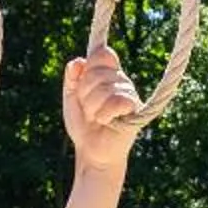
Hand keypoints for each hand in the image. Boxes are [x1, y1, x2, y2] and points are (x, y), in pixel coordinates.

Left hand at [62, 49, 143, 176]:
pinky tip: (106, 121)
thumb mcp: (71, 98)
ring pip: (105, 88)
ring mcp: (130, 94)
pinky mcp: (135, 109)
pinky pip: (118, 100)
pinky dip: (105, 113)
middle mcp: (121, 81)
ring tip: (97, 119)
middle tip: (88, 110)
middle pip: (97, 72)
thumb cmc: (83, 126)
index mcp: (108, 74)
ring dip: (93, 107)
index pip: (102, 54)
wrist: (92, 152)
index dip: (90, 67)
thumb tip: (79, 61)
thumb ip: (72, 78)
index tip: (81, 84)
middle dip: (84, 94)